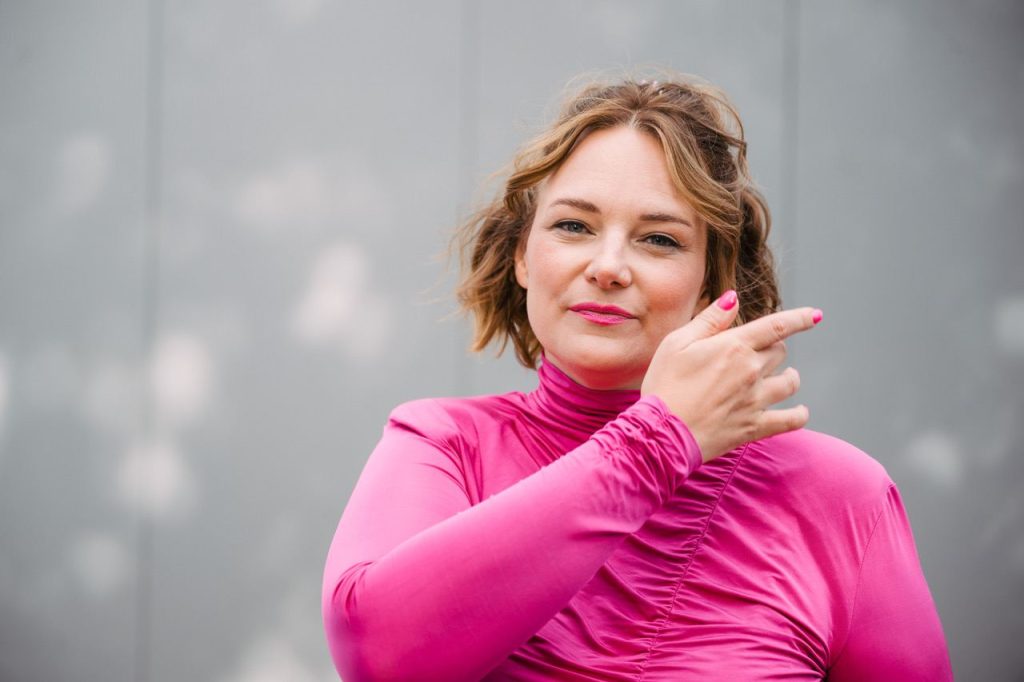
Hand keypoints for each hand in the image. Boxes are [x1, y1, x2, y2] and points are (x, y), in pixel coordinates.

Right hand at [641, 291, 821, 462]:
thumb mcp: (677, 343)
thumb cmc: (664, 384)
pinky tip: (800, 410)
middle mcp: (751, 371)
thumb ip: (710, 320)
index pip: (778, 326)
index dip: (800, 318)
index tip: (814, 315)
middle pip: (779, 352)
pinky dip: (799, 414)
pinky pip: (791, 420)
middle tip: (760, 352)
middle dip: (774, 348)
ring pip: (790, 382)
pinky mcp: (755, 427)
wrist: (662, 432)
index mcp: (734, 346)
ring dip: (789, 376)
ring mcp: (756, 400)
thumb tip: (733, 299)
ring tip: (784, 377)